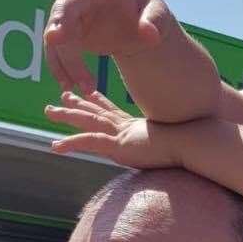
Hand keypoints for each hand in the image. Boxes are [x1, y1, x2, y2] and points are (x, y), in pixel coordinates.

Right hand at [27, 0, 168, 93]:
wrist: (139, 32)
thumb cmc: (150, 13)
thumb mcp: (159, 16)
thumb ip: (155, 23)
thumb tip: (148, 35)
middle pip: (64, 8)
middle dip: (59, 24)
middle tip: (58, 40)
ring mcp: (71, 13)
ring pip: (57, 38)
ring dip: (68, 63)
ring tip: (88, 87)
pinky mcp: (67, 34)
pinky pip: (58, 53)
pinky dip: (64, 71)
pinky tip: (74, 87)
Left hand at [45, 91, 181, 169]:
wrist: (192, 142)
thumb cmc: (190, 144)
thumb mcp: (174, 144)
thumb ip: (168, 144)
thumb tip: (180, 148)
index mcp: (137, 127)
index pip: (114, 111)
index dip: (99, 101)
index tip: (89, 93)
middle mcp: (126, 127)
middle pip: (97, 111)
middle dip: (79, 103)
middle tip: (63, 95)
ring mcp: (121, 134)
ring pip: (88, 121)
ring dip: (67, 116)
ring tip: (49, 111)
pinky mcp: (118, 145)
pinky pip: (88, 143)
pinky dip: (71, 144)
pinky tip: (54, 146)